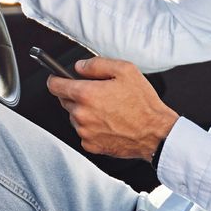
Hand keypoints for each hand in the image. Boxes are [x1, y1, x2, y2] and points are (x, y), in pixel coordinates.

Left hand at [46, 57, 179, 160]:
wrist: (155, 133)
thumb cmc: (143, 104)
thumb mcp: (125, 70)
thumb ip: (97, 64)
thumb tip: (80, 66)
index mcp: (86, 94)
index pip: (55, 85)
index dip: (55, 79)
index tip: (56, 78)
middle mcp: (82, 114)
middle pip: (65, 101)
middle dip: (76, 95)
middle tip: (97, 93)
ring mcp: (85, 132)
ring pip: (74, 117)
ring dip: (84, 112)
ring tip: (107, 110)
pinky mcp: (91, 145)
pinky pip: (83, 132)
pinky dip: (91, 127)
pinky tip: (108, 123)